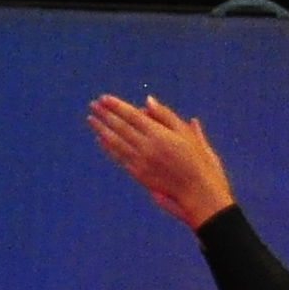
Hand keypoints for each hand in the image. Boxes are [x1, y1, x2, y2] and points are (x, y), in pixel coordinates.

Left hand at [88, 92, 235, 228]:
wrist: (197, 191)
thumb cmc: (197, 159)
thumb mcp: (186, 134)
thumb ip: (166, 116)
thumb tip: (147, 101)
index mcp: (159, 134)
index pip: (131, 116)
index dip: (116, 106)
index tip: (104, 98)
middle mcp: (146, 147)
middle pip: (120, 127)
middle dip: (105, 115)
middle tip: (93, 105)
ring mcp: (140, 162)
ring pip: (115, 142)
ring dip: (101, 129)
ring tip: (91, 119)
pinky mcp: (138, 174)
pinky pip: (119, 157)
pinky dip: (108, 147)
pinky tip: (101, 139)